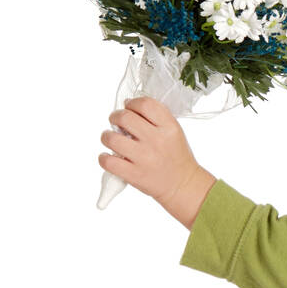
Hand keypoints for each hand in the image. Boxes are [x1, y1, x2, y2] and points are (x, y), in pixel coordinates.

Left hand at [98, 97, 213, 219]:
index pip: (145, 104)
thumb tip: (127, 105)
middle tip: (115, 120)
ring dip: (107, 136)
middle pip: (125, 117)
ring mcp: (144, 158)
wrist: (182, 185)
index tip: (128, 106)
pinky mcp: (134, 174)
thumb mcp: (174, 131)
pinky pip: (108, 162)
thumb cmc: (175, 156)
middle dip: (115, 116)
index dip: (132, 102)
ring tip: (111, 139)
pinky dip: (104, 158)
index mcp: (169, 127)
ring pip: (112, 138)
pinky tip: (109, 156)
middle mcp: (156, 140)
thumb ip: (155, 117)